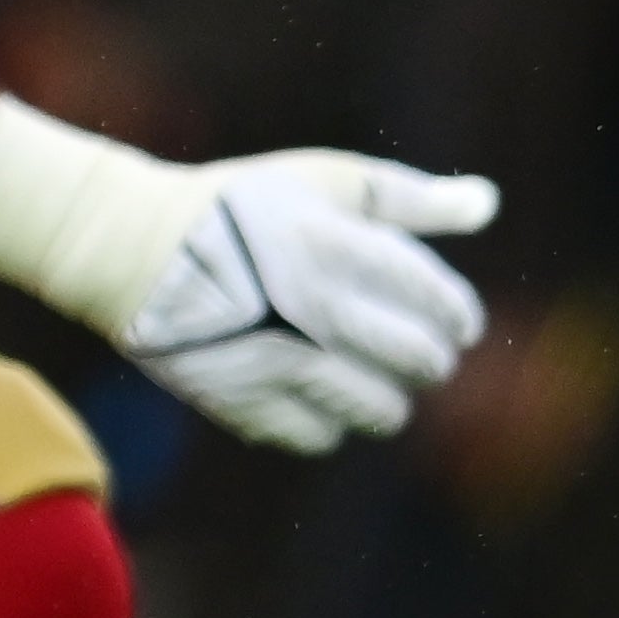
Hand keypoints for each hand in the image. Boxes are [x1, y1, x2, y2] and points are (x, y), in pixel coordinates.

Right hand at [116, 152, 495, 454]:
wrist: (128, 248)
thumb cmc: (238, 208)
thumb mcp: (320, 181)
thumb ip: (408, 198)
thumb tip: (490, 203)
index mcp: (334, 247)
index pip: (442, 305)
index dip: (459, 317)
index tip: (452, 319)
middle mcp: (310, 309)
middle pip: (422, 364)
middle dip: (426, 357)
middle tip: (408, 345)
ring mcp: (275, 362)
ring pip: (382, 411)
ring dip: (386, 394)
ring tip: (361, 368)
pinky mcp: (244, 403)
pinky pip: (323, 436)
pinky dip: (329, 418)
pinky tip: (311, 386)